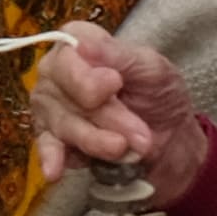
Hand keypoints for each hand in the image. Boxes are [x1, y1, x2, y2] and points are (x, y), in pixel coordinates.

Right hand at [31, 27, 197, 178]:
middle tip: (140, 133)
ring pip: (65, 124)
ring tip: (125, 149)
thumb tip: (80, 44)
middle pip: (67, 94)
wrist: (169, 140)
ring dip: (99, 140)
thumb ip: (118, 56)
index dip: (88, 76)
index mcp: (79, 44)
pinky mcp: (51, 139)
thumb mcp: (152, 68)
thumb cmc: (159, 95)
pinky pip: (47, 147)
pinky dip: (51, 158)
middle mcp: (56, 73)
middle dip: (107, 116)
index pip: (67, 55)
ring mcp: (50, 107)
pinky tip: (54, 171)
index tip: (116, 84)